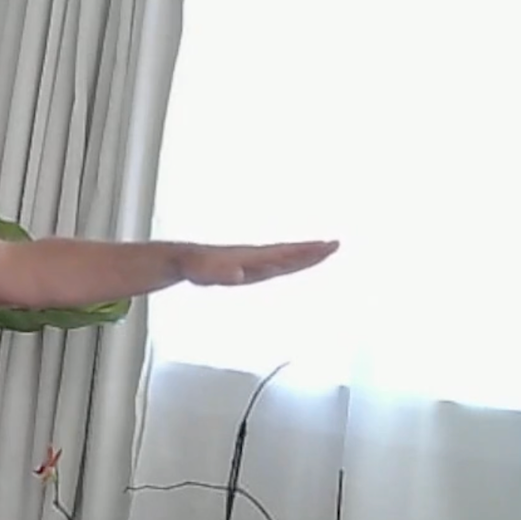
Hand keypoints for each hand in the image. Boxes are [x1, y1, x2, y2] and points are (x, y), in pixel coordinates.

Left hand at [179, 240, 338, 286]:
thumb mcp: (205, 272)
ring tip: (327, 249)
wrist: (185, 260)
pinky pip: (277, 265)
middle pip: (290, 255)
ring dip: (306, 255)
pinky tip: (301, 263)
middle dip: (313, 251)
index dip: (304, 252)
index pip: (283, 255)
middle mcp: (256, 259)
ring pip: (286, 259)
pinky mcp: (251, 269)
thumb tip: (239, 275)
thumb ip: (221, 273)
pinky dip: (293, 262)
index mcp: (250, 259)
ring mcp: (254, 263)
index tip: (323, 246)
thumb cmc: (194, 266)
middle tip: (335, 244)